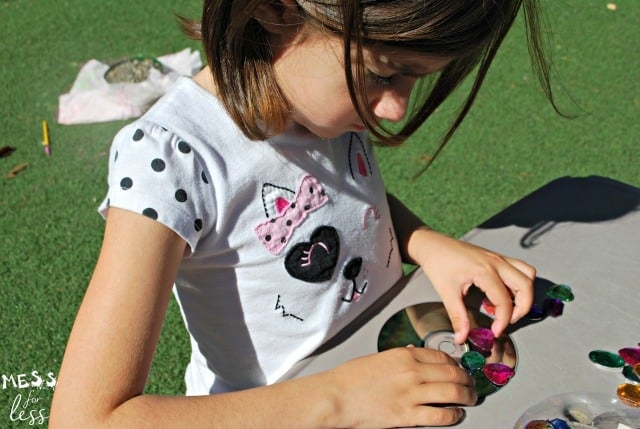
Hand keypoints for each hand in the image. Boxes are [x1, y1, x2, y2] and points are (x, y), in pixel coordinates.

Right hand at [326, 347, 475, 427]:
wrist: (335, 397)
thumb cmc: (349, 378)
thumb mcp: (377, 358)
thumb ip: (399, 357)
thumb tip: (414, 354)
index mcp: (403, 355)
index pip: (441, 357)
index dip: (456, 365)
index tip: (459, 369)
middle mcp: (412, 372)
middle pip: (452, 374)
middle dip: (467, 380)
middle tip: (472, 385)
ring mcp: (411, 393)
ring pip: (452, 393)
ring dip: (467, 396)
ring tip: (470, 399)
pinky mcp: (407, 415)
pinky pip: (440, 415)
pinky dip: (454, 416)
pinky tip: (457, 415)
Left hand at [409, 228, 534, 342]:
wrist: (432, 245)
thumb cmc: (438, 263)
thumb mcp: (446, 292)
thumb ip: (457, 317)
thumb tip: (462, 337)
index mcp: (484, 271)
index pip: (504, 301)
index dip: (503, 321)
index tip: (495, 331)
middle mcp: (496, 262)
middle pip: (526, 286)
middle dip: (523, 308)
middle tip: (507, 320)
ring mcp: (498, 258)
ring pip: (527, 274)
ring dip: (524, 293)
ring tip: (508, 306)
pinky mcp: (496, 257)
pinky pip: (519, 268)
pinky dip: (518, 283)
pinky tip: (499, 293)